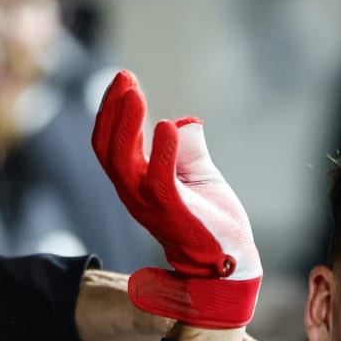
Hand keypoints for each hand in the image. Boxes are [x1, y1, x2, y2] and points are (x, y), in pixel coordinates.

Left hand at [73, 269, 280, 340]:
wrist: (77, 309)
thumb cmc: (104, 304)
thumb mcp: (131, 311)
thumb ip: (159, 317)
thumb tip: (188, 325)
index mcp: (184, 296)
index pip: (222, 315)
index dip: (242, 333)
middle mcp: (186, 307)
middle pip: (224, 329)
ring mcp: (177, 323)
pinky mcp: (164, 338)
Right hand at [91, 70, 261, 328]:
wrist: (231, 262)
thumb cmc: (213, 221)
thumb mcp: (199, 176)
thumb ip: (188, 150)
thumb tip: (184, 123)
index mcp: (138, 185)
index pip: (111, 146)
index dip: (112, 112)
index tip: (124, 80)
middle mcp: (137, 196)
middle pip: (109, 150)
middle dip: (113, 111)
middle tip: (125, 77)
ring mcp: (153, 207)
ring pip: (125, 163)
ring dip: (127, 125)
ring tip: (135, 93)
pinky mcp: (177, 215)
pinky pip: (160, 181)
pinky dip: (161, 153)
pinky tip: (165, 127)